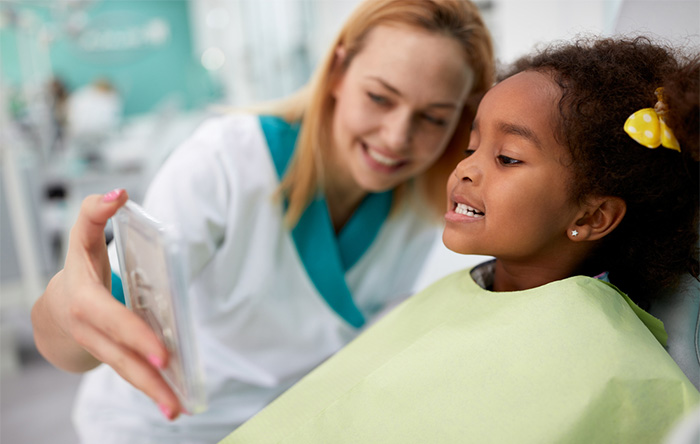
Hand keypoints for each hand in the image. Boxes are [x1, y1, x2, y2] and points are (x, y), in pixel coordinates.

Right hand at [31, 189, 183, 419]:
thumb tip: (120, 192)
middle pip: (121, 356)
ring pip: (127, 372)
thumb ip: (95, 212)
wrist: (54, 309)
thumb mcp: (80, 238)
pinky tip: (174, 403)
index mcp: (85, 302)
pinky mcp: (114, 359)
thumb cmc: (77, 269)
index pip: (112, 320)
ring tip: (178, 409)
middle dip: (147, 374)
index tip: (161, 351)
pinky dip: (152, 389)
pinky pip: (132, 375)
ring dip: (152, 392)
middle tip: (175, 391)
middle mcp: (91, 331)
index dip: (135, 335)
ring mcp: (101, 349)